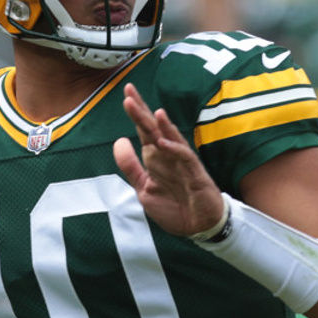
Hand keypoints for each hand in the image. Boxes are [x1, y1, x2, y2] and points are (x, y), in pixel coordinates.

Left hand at [112, 83, 224, 236]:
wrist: (198, 226)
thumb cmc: (174, 206)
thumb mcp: (144, 188)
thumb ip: (130, 166)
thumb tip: (119, 140)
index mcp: (156, 157)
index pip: (144, 130)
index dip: (136, 112)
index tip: (127, 93)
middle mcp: (168, 155)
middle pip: (154, 128)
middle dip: (142, 111)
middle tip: (129, 91)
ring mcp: (182, 163)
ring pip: (171, 139)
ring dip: (160, 126)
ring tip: (151, 111)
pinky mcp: (195, 174)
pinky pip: (184, 158)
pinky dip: (174, 149)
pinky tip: (162, 142)